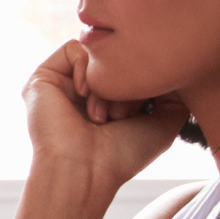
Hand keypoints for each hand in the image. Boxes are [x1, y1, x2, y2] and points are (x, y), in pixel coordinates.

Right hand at [23, 34, 188, 196]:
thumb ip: (175, 95)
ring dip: (107, 81)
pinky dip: (85, 68)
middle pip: (117, 59)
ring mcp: (64, 84)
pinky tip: (84, 95)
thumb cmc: (121, 155)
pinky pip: (74, 48)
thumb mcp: (163, 124)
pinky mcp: (43, 77)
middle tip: (121, 116)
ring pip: (97, 55)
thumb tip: (176, 68)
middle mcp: (85, 92)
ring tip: (101, 114)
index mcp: (109, 103)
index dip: (145, 82)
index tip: (145, 111)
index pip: (134, 69)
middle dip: (127, 83)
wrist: (84, 169)